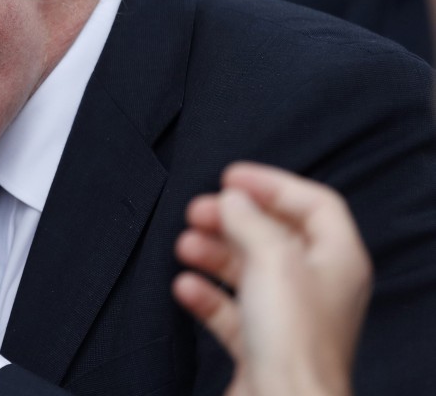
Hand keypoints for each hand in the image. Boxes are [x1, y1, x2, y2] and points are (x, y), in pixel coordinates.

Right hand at [172, 163, 371, 395]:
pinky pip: (230, 310)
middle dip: (232, 219)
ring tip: (184, 245)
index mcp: (338, 260)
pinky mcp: (261, 346)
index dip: (272, 184)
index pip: (313, 204)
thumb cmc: (292, 341)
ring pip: (248, 271)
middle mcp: (318, 288)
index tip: (231, 177)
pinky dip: (206, 294)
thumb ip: (249, 220)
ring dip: (213, 253)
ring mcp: (289, 319)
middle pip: (274, 236)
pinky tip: (185, 286)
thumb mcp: (272, 259)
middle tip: (197, 210)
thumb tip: (231, 199)